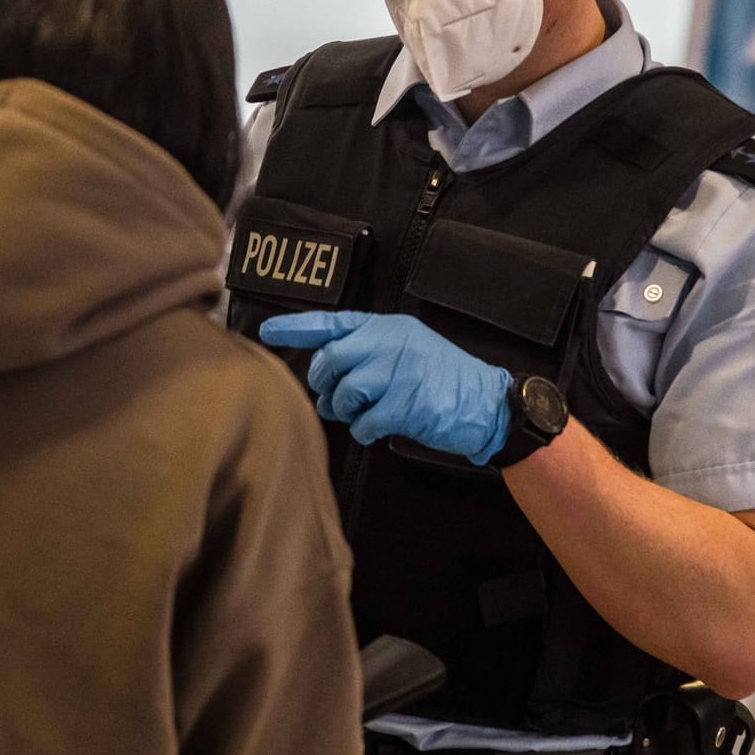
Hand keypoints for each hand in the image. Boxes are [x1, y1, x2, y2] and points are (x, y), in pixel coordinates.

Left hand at [260, 311, 510, 464]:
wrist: (487, 402)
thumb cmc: (443, 378)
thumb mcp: (407, 348)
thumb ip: (367, 353)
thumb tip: (324, 376)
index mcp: (387, 327)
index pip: (332, 323)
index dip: (296, 327)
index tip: (267, 330)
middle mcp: (390, 343)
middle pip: (330, 361)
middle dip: (326, 385)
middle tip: (337, 399)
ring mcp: (399, 372)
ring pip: (344, 394)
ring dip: (347, 410)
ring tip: (365, 412)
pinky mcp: (406, 404)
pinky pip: (364, 423)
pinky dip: (366, 431)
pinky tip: (381, 427)